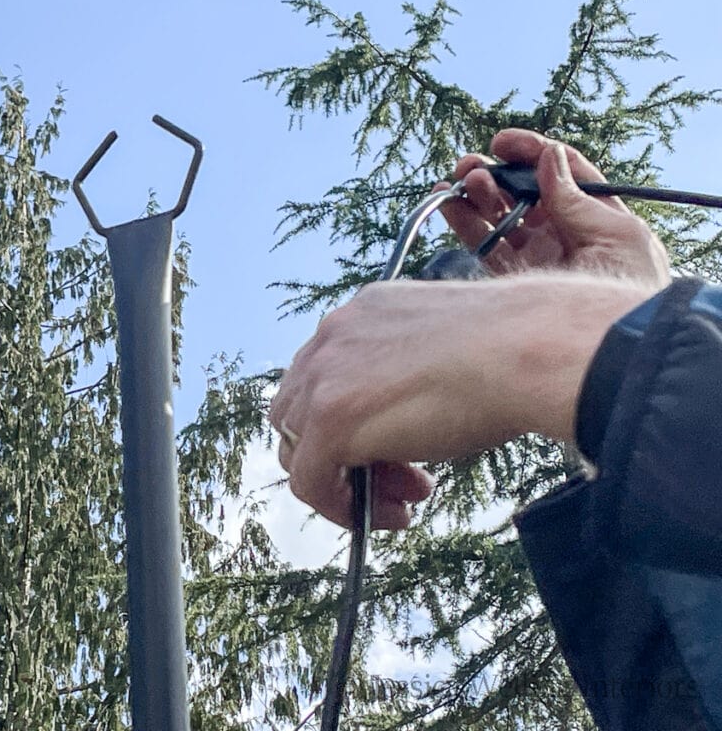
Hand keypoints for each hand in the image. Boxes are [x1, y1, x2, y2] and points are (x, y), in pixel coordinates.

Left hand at [271, 274, 653, 529]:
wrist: (530, 349)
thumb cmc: (512, 347)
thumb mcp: (445, 350)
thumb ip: (409, 372)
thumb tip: (408, 413)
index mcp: (361, 313)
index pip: (330, 375)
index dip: (359, 421)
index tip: (400, 446)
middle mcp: (332, 337)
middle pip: (304, 410)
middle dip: (349, 452)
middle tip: (403, 479)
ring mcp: (324, 377)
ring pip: (299, 446)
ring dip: (346, 482)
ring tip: (404, 502)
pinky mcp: (329, 420)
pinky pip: (308, 481)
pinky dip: (338, 507)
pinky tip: (391, 515)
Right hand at [436, 129, 670, 286]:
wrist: (615, 350)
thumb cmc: (632, 293)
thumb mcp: (619, 238)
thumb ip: (579, 201)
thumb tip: (549, 157)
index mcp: (594, 217)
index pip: (560, 172)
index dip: (532, 153)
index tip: (503, 144)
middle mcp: (562, 234)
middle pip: (523, 192)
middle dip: (496, 173)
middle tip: (471, 166)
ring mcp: (536, 258)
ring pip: (499, 216)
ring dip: (477, 195)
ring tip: (460, 182)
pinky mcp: (512, 282)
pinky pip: (483, 247)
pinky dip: (463, 224)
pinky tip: (447, 204)